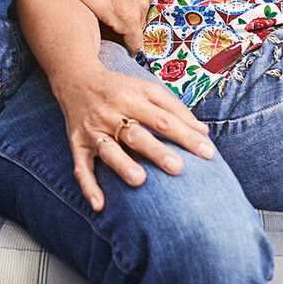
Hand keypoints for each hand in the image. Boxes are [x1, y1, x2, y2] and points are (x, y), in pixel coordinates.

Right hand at [50, 60, 217, 211]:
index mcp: (131, 99)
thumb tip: (203, 132)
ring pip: (108, 150)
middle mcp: (111, 114)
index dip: (185, 136)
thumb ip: (174, 108)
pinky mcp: (78, 144)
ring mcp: (93, 130)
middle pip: (136, 134)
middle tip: (178, 168)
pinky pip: (81, 167)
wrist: (76, 79)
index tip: (207, 152)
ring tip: (140, 181)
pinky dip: (88, 186)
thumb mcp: (146, 89)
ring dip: (123, 165)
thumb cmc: (118, 88)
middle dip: (156, 151)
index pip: (162, 119)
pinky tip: (100, 204)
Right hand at [69, 0, 156, 43]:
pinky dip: (129, 47)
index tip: (124, 9)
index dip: (131, 4)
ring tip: (111, 33)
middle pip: (142, 12)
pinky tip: (124, 50)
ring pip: (137, 27)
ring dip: (125, 31)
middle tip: (114, 21)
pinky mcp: (130, 21)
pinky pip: (134, 42)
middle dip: (129, 17)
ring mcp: (140, 6)